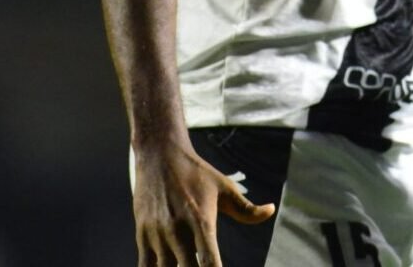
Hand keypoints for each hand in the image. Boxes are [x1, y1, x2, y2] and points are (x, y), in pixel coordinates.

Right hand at [131, 139, 274, 265]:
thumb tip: (270, 211)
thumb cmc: (196, 173)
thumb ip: (246, 208)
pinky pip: (144, 265)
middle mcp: (177, 230)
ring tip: (187, 264)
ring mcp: (156, 233)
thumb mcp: (224, 188)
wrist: (160, 156)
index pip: (209, 259)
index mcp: (201, 220)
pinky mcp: (141, 234)